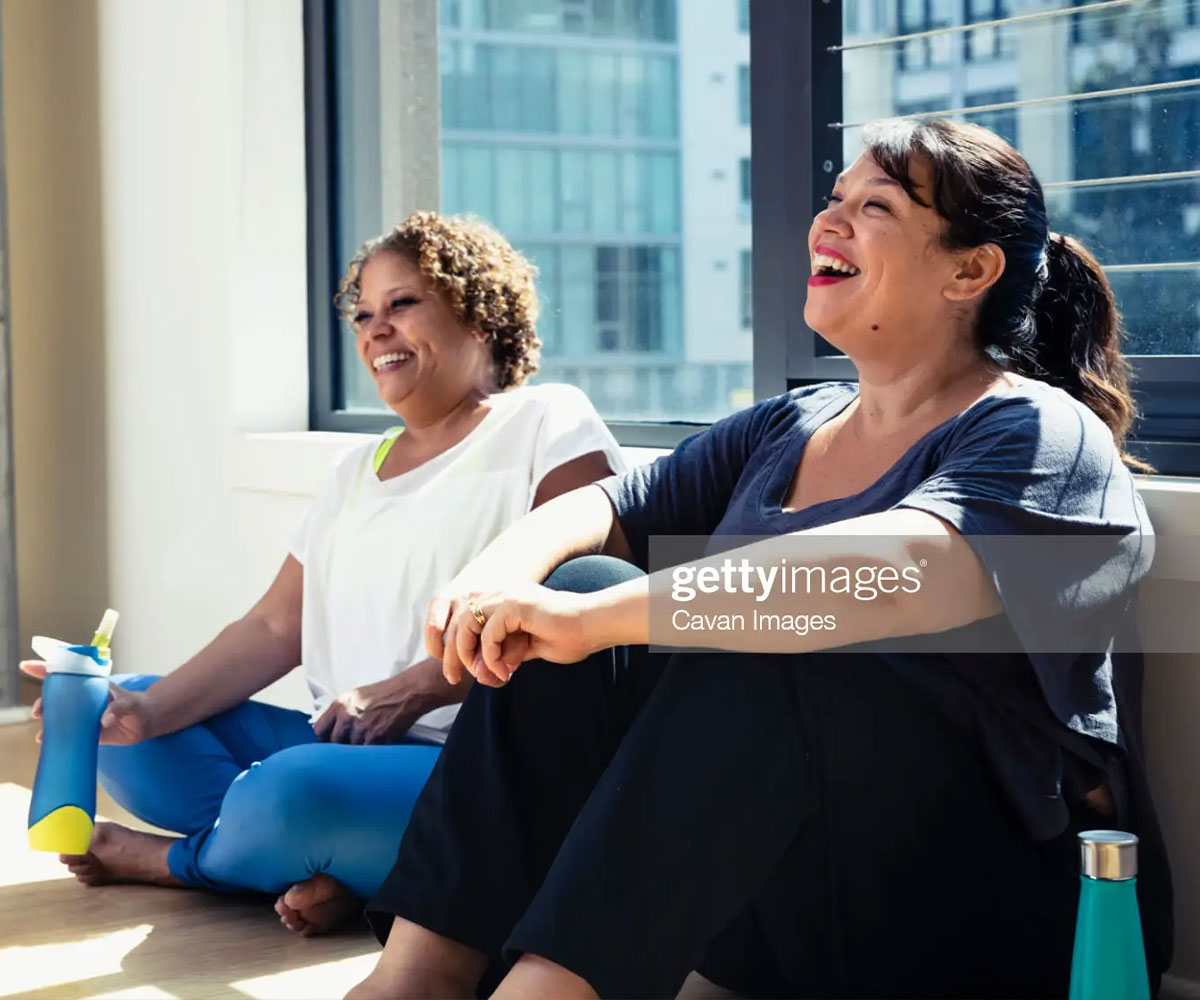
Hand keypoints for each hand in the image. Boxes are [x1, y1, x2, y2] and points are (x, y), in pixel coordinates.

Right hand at [19, 661, 155, 745]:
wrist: (146, 722)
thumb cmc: (137, 705)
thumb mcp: (129, 703)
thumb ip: (118, 708)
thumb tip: (105, 720)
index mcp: (91, 686)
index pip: (67, 674)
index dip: (47, 669)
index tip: (29, 666)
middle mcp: (83, 700)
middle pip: (57, 697)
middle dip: (43, 701)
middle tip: (39, 711)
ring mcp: (84, 716)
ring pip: (59, 717)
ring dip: (48, 722)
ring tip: (42, 732)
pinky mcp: (87, 732)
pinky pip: (68, 734)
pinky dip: (56, 737)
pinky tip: (46, 742)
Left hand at [313, 673, 434, 744]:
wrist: (408, 692)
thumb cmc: (384, 694)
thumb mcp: (356, 697)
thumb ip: (340, 712)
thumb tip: (330, 731)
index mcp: (340, 704)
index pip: (319, 730)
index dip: (325, 738)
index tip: (330, 741)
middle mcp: (347, 715)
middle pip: (334, 743)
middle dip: (342, 745)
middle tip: (353, 742)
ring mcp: (361, 727)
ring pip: (350, 750)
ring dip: (359, 749)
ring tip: (369, 739)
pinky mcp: (375, 737)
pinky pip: (366, 753)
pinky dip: (371, 751)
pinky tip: (378, 742)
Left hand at [441, 583, 596, 686]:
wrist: (594, 626)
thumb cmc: (570, 636)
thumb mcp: (527, 648)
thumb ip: (504, 653)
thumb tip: (482, 670)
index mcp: (504, 598)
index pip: (467, 618)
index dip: (461, 645)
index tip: (470, 673)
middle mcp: (503, 592)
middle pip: (460, 618)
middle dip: (456, 651)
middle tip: (460, 677)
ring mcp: (509, 595)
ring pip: (468, 622)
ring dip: (468, 653)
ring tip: (481, 674)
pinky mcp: (517, 605)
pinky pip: (488, 632)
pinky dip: (490, 655)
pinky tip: (504, 670)